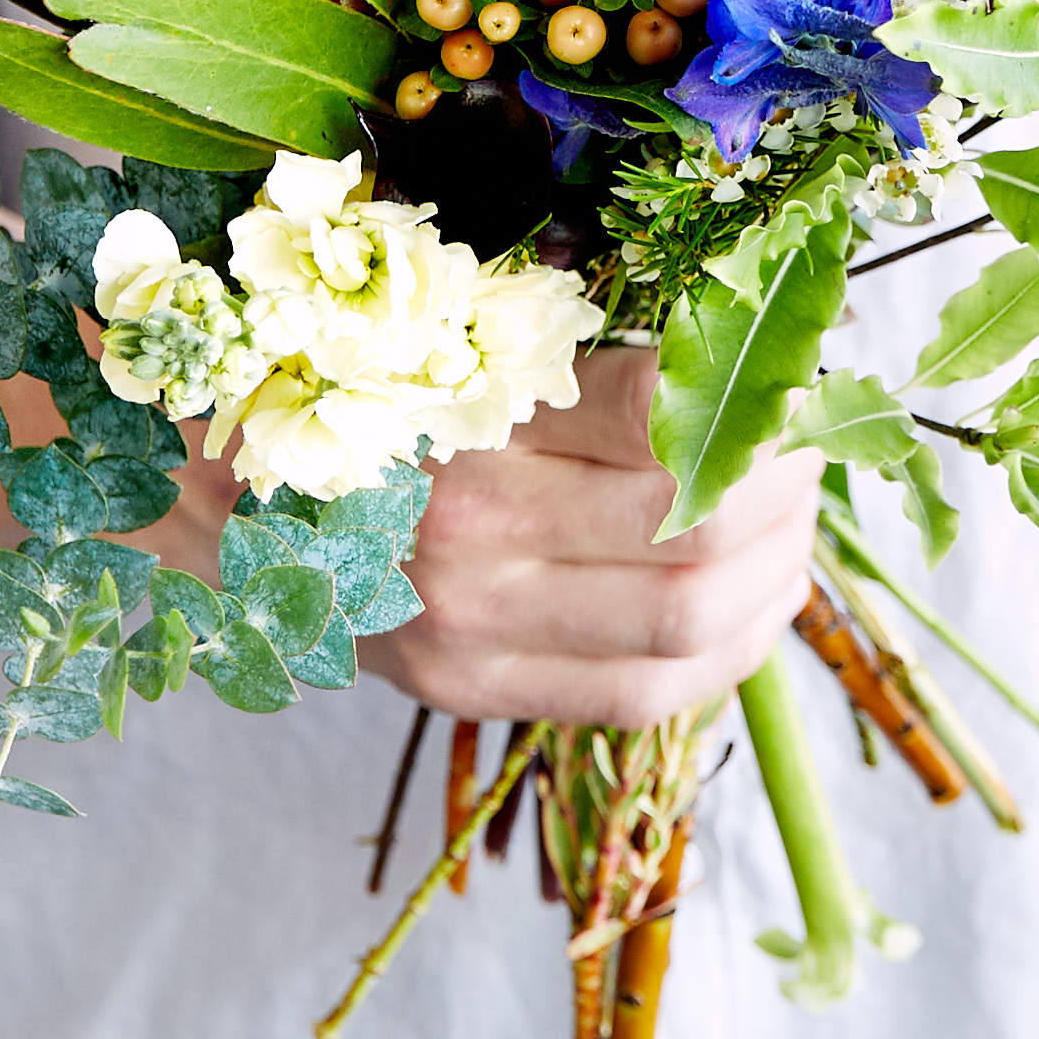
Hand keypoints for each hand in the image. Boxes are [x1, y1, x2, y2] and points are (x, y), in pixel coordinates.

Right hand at [366, 346, 819, 725]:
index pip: (658, 409)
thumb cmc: (361, 399)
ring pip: (688, 621)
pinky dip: (730, 652)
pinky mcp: (473, 690)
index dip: (760, 394)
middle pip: (695, 526)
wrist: (228, 505)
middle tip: (810, 450)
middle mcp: (467, 529)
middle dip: (787, 487)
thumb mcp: (456, 343)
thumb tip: (749, 351)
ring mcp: (470, 626)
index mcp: (464, 410)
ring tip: (793, 528)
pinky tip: (755, 604)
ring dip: (778, 573)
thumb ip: (589, 359)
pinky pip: (644, 695)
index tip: (801, 374)